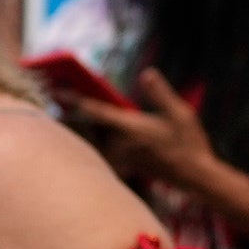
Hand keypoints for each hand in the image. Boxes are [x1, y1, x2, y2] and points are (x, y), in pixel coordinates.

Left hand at [61, 66, 213, 192]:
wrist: (196, 175)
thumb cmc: (190, 144)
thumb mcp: (181, 113)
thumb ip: (161, 93)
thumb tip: (147, 73)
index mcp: (132, 128)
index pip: (97, 111)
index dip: (75, 99)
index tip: (57, 89)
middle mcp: (122, 143)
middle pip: (88, 126)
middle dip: (71, 111)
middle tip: (53, 93)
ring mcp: (122, 155)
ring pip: (94, 139)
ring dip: (80, 126)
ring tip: (65, 110)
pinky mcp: (125, 163)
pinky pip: (102, 150)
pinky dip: (92, 140)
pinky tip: (90, 134)